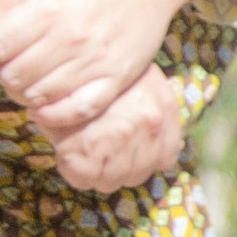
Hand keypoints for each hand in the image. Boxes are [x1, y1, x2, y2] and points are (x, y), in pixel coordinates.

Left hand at [0, 0, 236, 147]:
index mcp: (49, 6)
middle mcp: (72, 37)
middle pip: (14, 75)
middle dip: (1, 69)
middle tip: (5, 58)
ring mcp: (98, 60)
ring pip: (42, 95)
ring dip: (23, 91)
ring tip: (24, 74)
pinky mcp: (119, 75)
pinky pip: (81, 109)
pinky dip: (57, 113)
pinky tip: (47, 102)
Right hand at [45, 71, 191, 194]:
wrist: (67, 55)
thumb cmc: (102, 68)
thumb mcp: (141, 80)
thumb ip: (156, 113)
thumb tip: (169, 152)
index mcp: (165, 109)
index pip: (164, 159)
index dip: (142, 159)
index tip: (126, 153)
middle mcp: (149, 126)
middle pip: (136, 175)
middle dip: (117, 168)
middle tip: (99, 152)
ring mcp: (119, 139)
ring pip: (110, 181)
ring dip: (95, 172)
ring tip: (83, 151)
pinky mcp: (84, 150)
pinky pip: (82, 180)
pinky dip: (74, 172)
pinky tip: (68, 153)